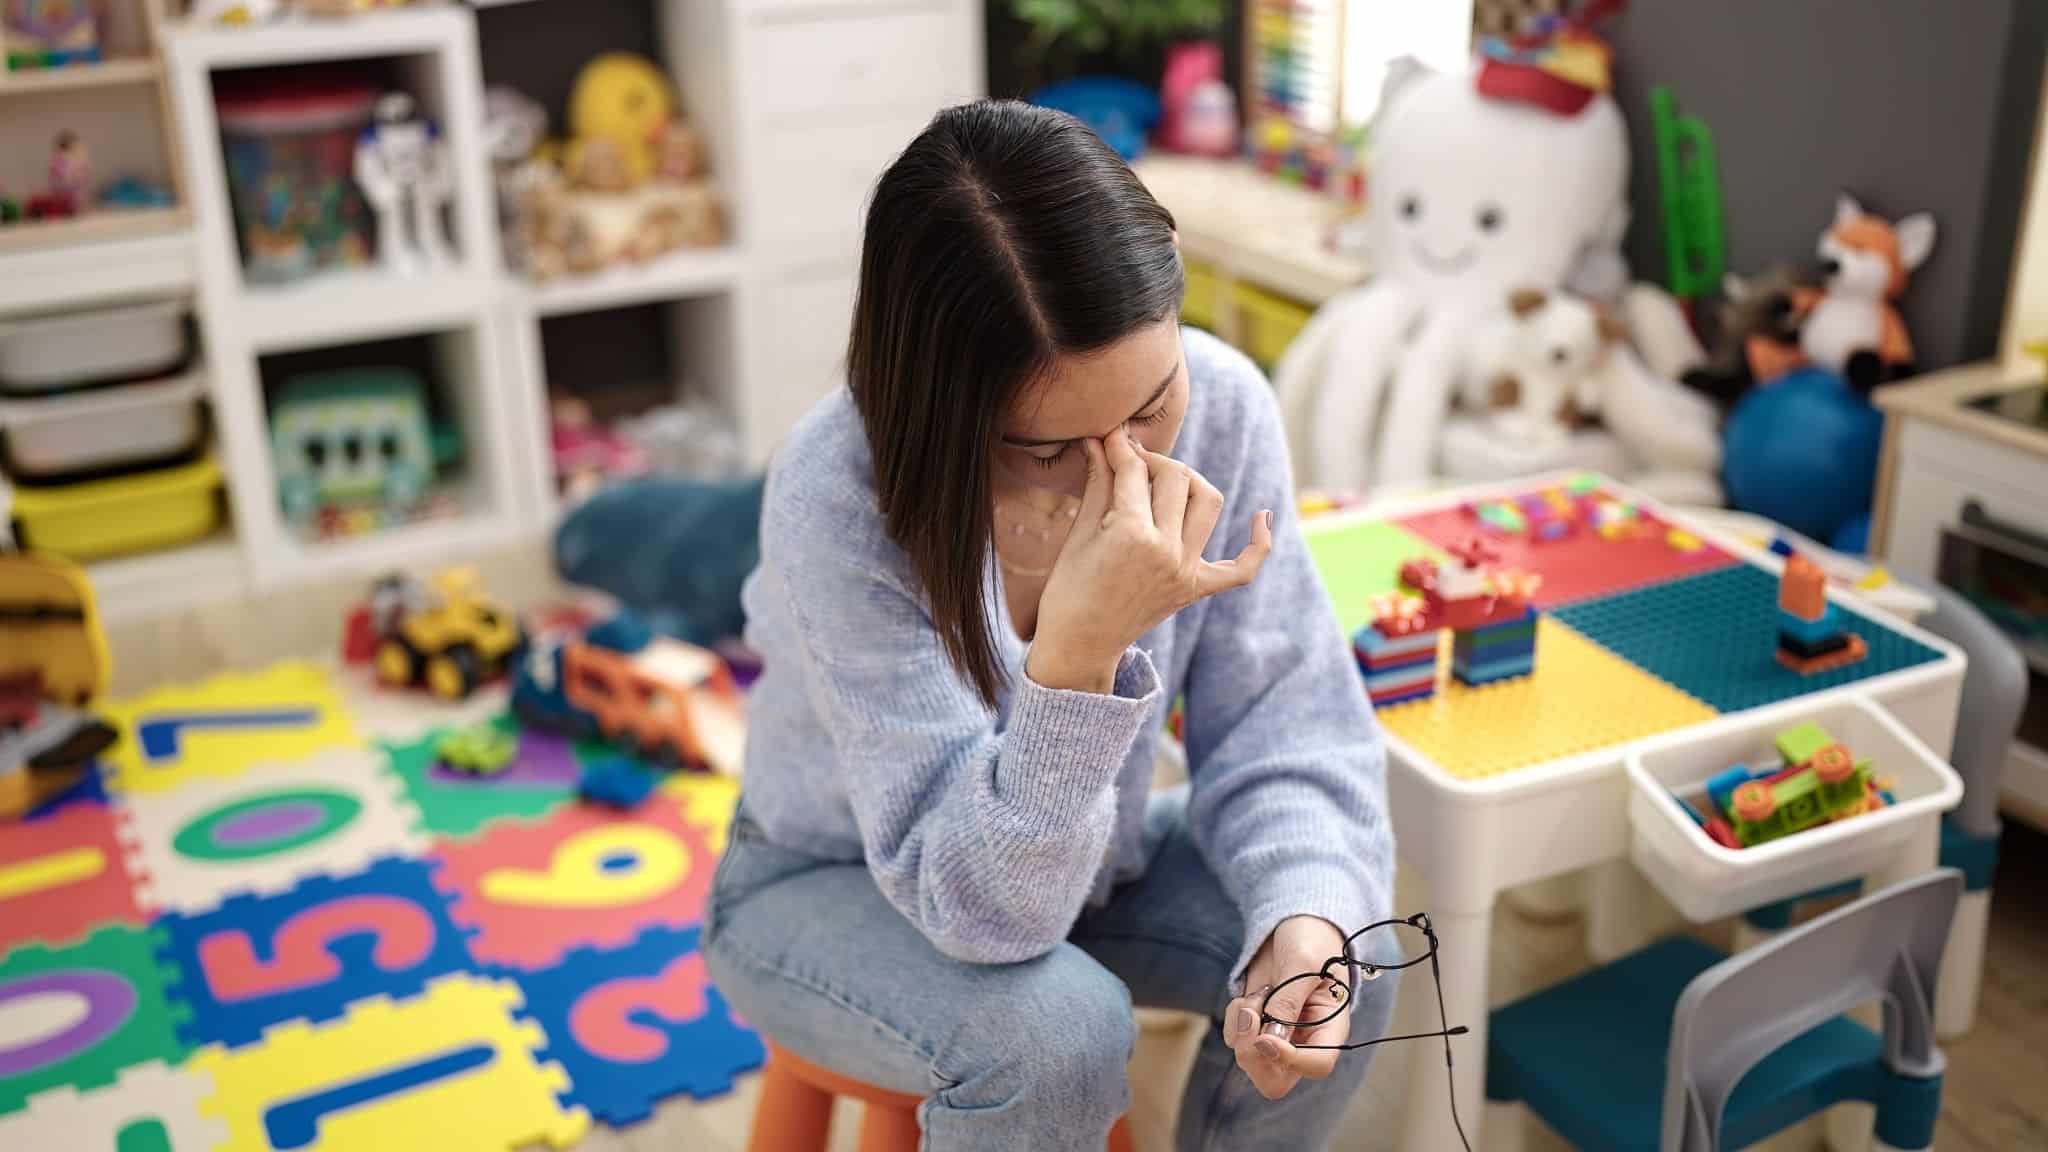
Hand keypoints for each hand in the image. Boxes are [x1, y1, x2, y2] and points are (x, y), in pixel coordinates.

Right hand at [1026, 428, 1271, 692]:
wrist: (1080, 642)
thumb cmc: (1068, 588)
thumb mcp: (1079, 533)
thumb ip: (1098, 482)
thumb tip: (1098, 440)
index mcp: (1130, 533)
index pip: (1135, 470)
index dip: (1121, 447)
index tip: (1112, 437)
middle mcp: (1165, 550)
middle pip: (1177, 477)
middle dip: (1153, 461)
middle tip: (1132, 463)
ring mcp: (1185, 571)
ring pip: (1209, 503)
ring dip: (1191, 483)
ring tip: (1167, 483)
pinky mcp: (1196, 589)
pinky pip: (1241, 568)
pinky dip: (1259, 544)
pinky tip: (1262, 516)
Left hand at [1223, 916, 1350, 1099]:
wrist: (1293, 925)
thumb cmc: (1310, 940)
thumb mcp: (1303, 962)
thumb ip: (1288, 1000)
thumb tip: (1268, 1039)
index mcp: (1330, 1028)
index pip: (1316, 1065)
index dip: (1289, 1059)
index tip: (1266, 1037)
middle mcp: (1305, 1041)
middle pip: (1275, 1081)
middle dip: (1253, 1055)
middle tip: (1250, 1015)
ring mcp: (1278, 1037)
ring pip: (1250, 1060)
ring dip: (1243, 1024)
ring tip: (1259, 993)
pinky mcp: (1256, 1028)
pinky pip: (1235, 1039)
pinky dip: (1234, 1017)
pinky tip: (1250, 996)